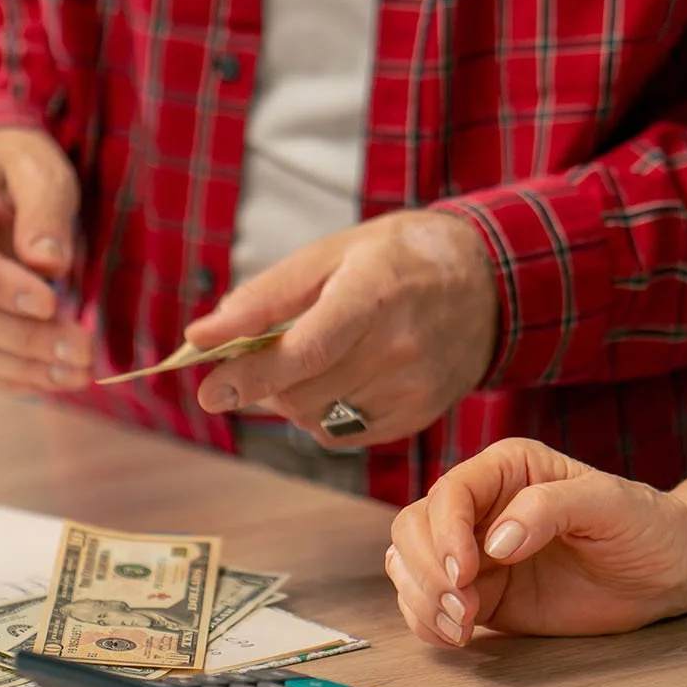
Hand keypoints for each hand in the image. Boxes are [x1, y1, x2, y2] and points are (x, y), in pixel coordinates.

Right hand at [0, 128, 94, 392]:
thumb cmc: (18, 169)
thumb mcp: (40, 170)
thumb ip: (45, 211)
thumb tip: (47, 264)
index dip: (0, 287)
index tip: (52, 303)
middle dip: (25, 338)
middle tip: (83, 351)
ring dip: (21, 368)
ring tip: (78, 373)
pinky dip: (8, 378)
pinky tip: (53, 381)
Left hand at [188, 211, 498, 446]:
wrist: (485, 284)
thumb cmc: (397, 259)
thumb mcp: (332, 253)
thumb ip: (265, 296)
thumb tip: (202, 336)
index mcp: (375, 292)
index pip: (307, 348)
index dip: (252, 374)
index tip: (208, 390)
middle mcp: (401, 346)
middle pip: (303, 391)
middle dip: (261, 383)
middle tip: (247, 362)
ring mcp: (414, 387)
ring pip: (316, 417)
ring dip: (288, 399)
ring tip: (301, 362)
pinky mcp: (418, 415)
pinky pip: (343, 433)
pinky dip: (319, 414)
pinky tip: (333, 380)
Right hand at [386, 439, 686, 646]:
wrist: (667, 573)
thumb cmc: (646, 526)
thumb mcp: (611, 504)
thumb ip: (551, 508)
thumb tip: (496, 541)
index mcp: (507, 469)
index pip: (450, 493)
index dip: (445, 533)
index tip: (467, 571)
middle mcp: (482, 507)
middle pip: (413, 528)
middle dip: (427, 570)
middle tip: (462, 607)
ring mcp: (476, 552)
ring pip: (409, 566)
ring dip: (422, 599)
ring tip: (462, 626)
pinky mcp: (480, 593)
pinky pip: (428, 603)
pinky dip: (428, 622)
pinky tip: (458, 635)